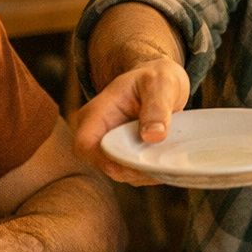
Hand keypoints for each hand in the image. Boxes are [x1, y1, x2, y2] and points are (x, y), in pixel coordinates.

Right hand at [71, 57, 190, 183]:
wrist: (161, 80)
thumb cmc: (156, 77)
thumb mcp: (161, 84)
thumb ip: (157, 107)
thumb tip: (153, 136)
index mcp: (97, 112)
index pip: (85, 144)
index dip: (105, 160)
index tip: (137, 163)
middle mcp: (98, 132)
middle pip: (103, 163)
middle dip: (131, 170)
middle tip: (161, 165)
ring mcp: (110, 145)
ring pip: (119, 171)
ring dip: (142, 174)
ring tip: (167, 162)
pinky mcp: (124, 154)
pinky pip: (132, 172)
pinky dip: (148, 173)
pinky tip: (165, 164)